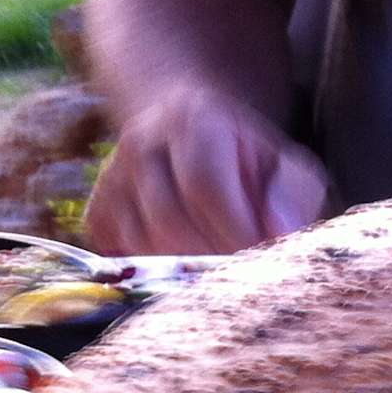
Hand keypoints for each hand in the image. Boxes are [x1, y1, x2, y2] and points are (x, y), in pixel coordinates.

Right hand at [86, 85, 329, 254]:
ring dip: (187, 270)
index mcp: (193, 120)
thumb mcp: (284, 165)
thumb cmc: (248, 163)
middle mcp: (141, 141)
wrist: (190, 143)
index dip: (237, 232)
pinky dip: (157, 273)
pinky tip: (186, 266)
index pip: (206, 186)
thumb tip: (281, 228)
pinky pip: (122, 257)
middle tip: (244, 272)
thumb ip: (293, 192)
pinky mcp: (98, 212)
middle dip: (215, 257)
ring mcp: (112, 177)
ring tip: (220, 268)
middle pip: (171, 221)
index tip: (264, 258)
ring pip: (143, 243)